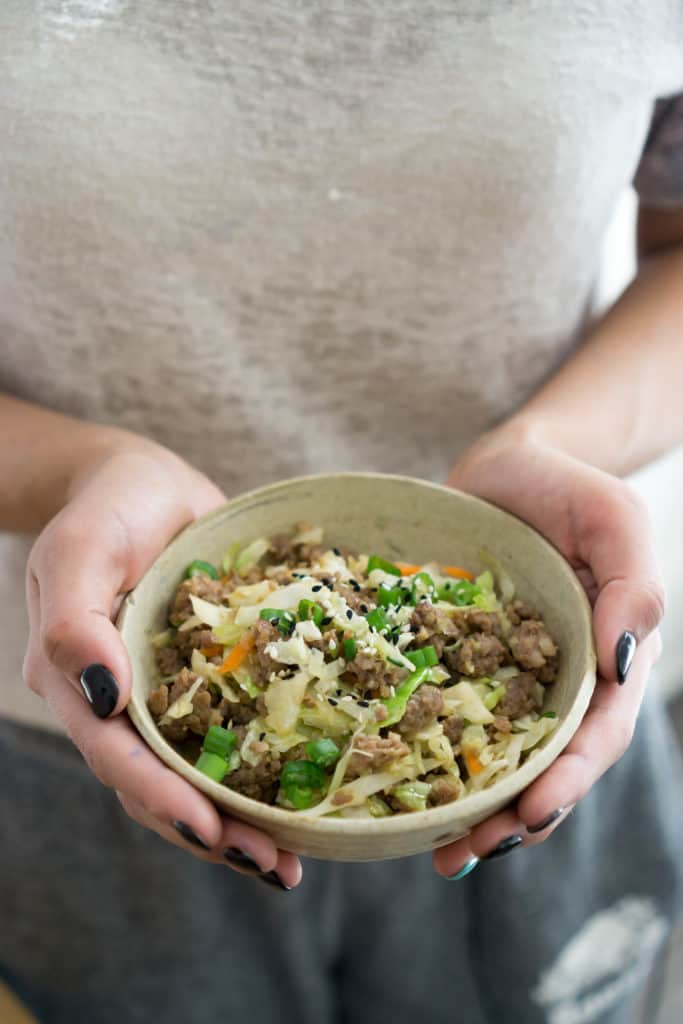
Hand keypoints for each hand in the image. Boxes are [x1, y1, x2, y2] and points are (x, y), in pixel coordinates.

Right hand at [23, 442, 301, 888]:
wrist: (146, 483)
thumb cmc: (111, 504)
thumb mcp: (82, 546)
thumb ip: (75, 620)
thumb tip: (104, 695)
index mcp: (76, 677)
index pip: (114, 752)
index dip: (159, 795)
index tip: (211, 828)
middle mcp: (115, 700)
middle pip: (153, 783)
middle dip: (207, 829)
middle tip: (269, 864)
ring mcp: (159, 695)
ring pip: (188, 775)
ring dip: (233, 821)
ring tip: (286, 861)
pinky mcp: (201, 682)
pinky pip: (222, 739)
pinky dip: (253, 776)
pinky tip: (295, 804)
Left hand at [433, 425, 663, 876]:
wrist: (510, 467)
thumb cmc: (567, 487)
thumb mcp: (614, 517)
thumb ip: (632, 584)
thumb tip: (620, 662)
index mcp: (611, 656)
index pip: (598, 731)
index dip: (568, 777)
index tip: (530, 810)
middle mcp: (564, 678)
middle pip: (549, 762)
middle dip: (517, 813)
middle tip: (472, 849)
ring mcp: (513, 675)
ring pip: (501, 754)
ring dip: (477, 806)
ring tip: (442, 849)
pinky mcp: (464, 662)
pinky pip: (452, 716)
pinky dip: (435, 756)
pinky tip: (405, 793)